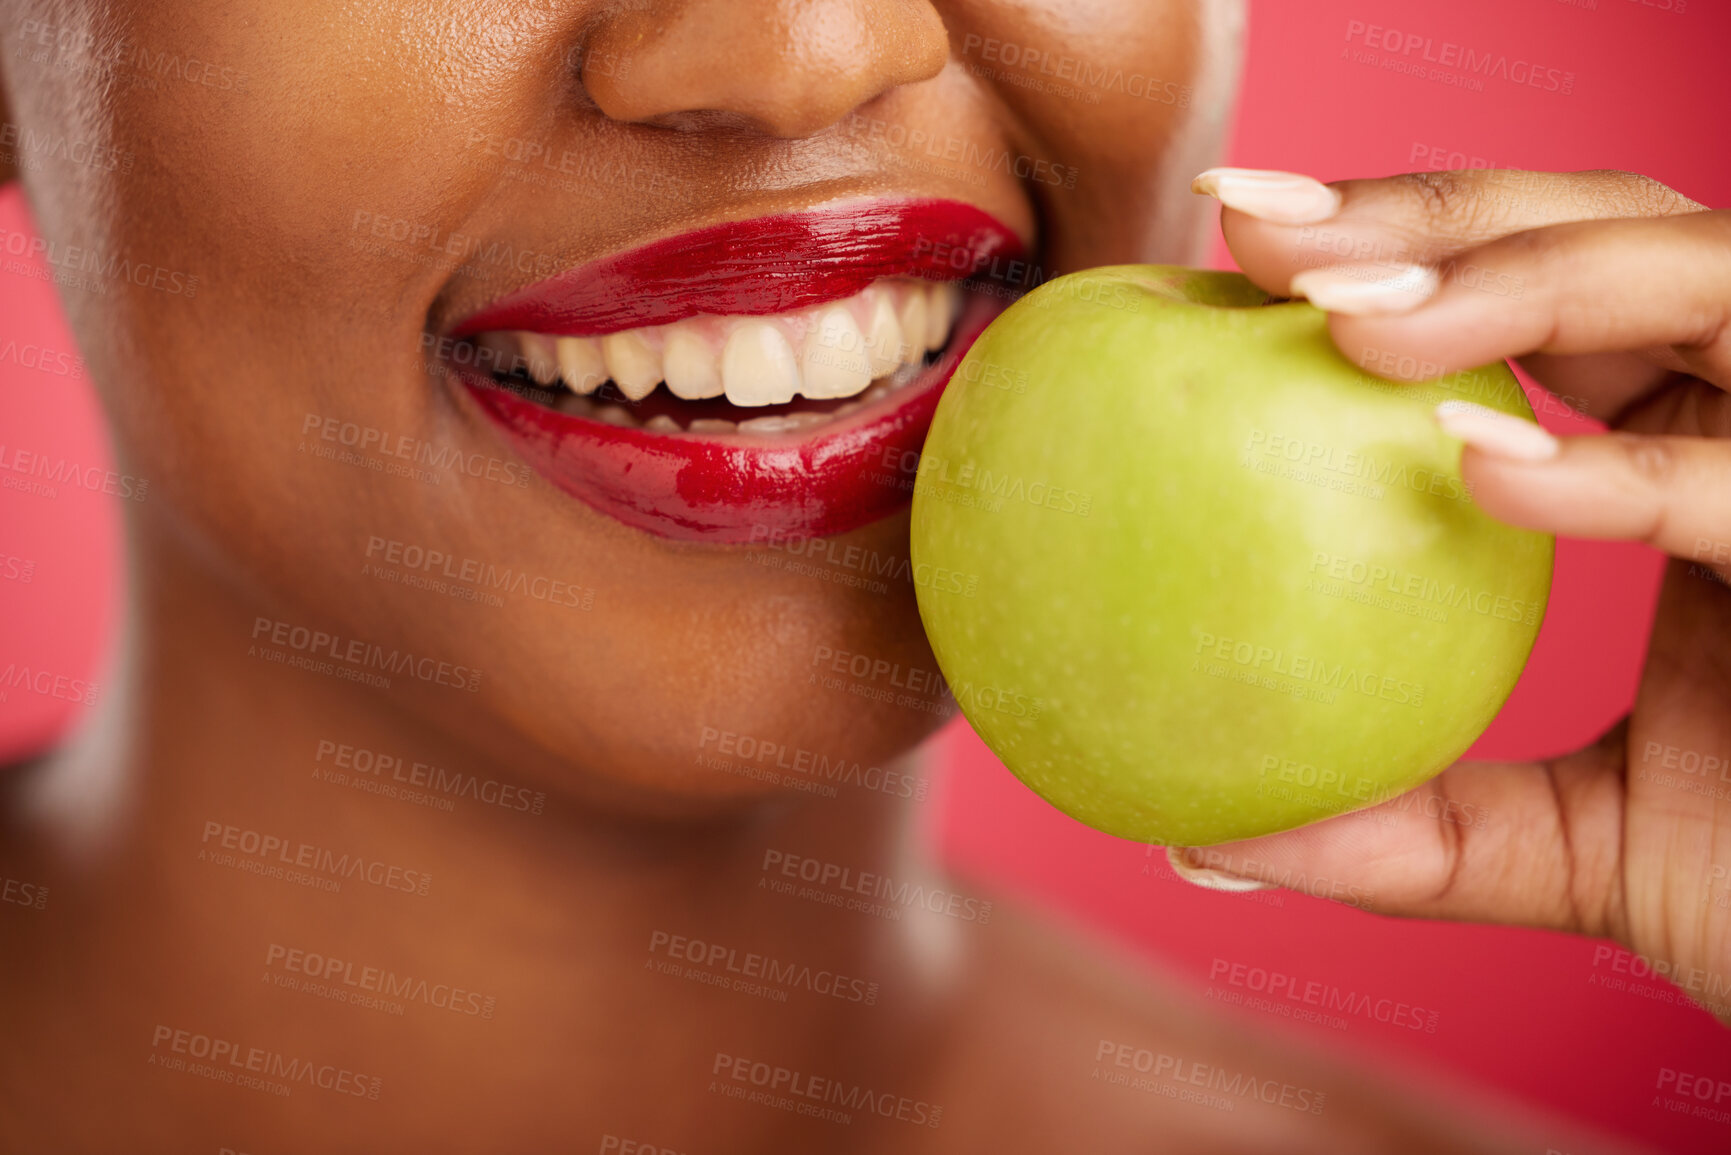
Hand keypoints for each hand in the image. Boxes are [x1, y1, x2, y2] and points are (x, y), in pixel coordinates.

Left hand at [1178, 166, 1730, 1022]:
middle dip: (1437, 213)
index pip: (1544, 299)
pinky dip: (1624, 473)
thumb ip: (1409, 831)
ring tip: (1347, 319)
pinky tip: (1481, 471)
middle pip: (1617, 233)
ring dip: (1524, 279)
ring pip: (1710, 282)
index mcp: (1690, 449)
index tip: (1228, 240)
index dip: (1398, 244)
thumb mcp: (1567, 847)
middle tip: (1257, 229)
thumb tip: (1204, 845)